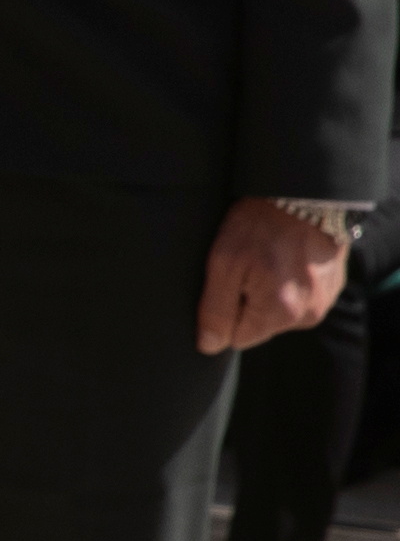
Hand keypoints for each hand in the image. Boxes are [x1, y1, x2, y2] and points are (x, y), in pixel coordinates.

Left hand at [202, 201, 351, 353]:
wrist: (305, 194)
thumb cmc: (261, 225)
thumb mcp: (225, 264)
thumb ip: (215, 310)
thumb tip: (209, 346)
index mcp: (280, 313)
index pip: (237, 338)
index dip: (224, 312)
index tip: (229, 282)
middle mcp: (308, 314)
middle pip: (259, 326)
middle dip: (246, 302)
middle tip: (248, 266)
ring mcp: (324, 301)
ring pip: (278, 312)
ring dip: (267, 292)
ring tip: (267, 258)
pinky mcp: (332, 288)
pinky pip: (299, 298)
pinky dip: (287, 282)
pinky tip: (284, 258)